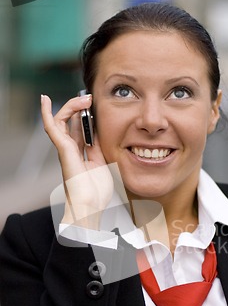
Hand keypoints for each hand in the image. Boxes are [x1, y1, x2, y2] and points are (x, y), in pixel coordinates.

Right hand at [41, 94, 113, 228]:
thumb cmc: (97, 193)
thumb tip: (100, 133)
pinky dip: (46, 114)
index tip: (94, 104)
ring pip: (62, 121)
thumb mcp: (104, 165)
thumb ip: (100, 149)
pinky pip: (52, 129)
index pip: (81, 129)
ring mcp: (66, 150)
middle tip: (89, 98)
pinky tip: (44, 101)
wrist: (90, 207)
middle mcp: (72, 151)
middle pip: (70, 123)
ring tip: (82, 98)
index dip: (86, 116)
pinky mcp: (63, 151)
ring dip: (70, 107)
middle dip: (78, 108)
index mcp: (83, 154)